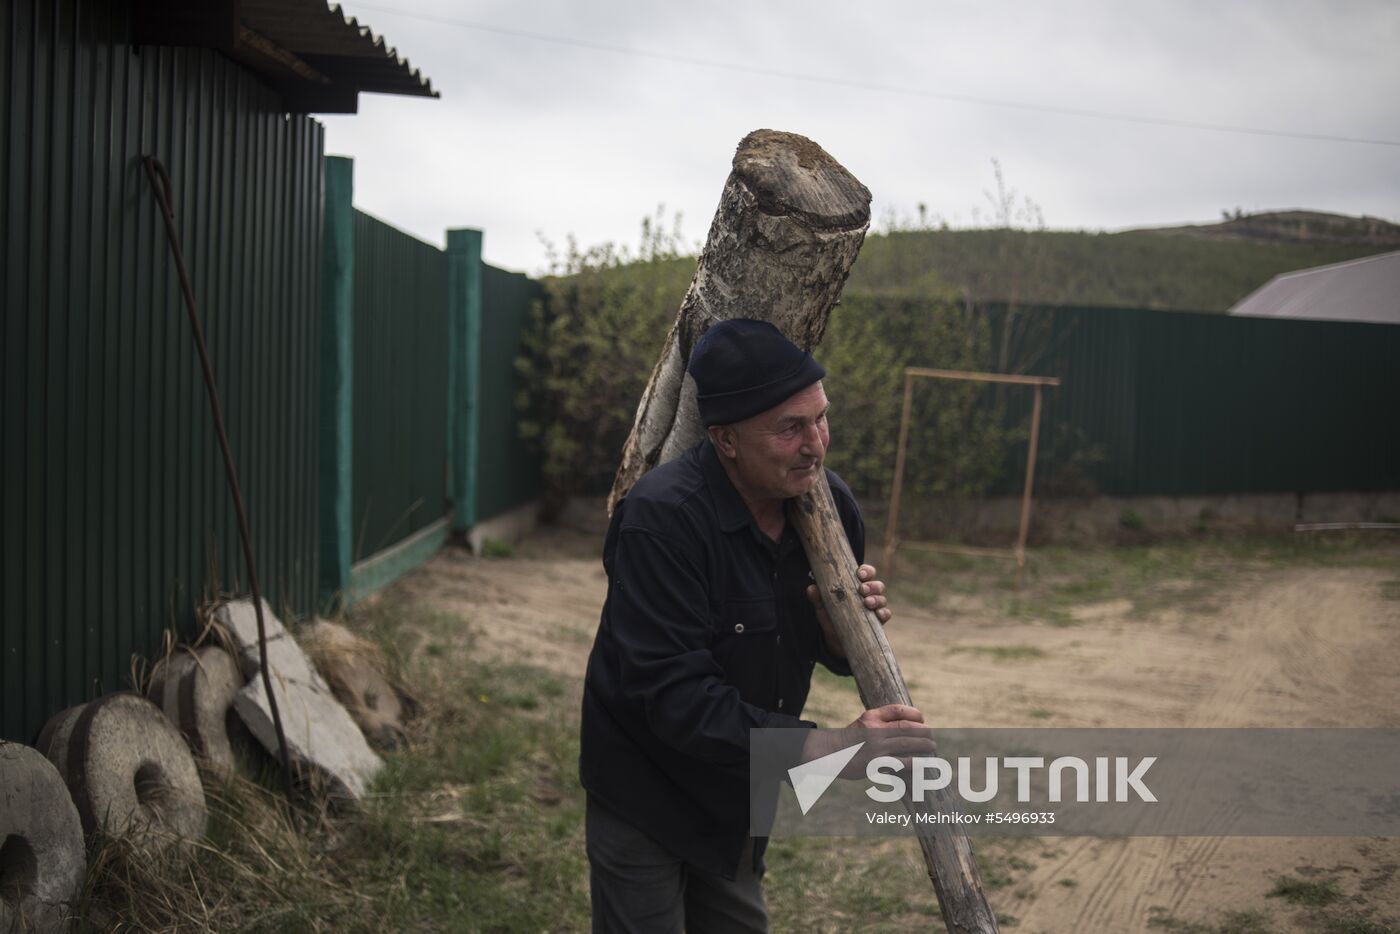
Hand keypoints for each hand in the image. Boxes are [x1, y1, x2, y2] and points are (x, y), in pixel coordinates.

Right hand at [801, 704, 935, 777]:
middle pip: (907, 726)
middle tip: (931, 735)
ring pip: (907, 742)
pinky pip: (902, 761)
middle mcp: (874, 729)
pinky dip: (916, 762)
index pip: (898, 710)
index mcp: (871, 716)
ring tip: (932, 746)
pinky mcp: (876, 763)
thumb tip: (906, 725)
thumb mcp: (862, 722)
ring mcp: (876, 746)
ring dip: (924, 745)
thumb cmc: (849, 740)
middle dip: (924, 731)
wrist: (829, 754)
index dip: (915, 713)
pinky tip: (925, 763)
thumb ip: (881, 722)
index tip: (922, 719)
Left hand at [805, 564, 891, 656]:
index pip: (866, 574)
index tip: (860, 574)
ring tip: (867, 603)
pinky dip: (883, 613)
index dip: (866, 571)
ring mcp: (874, 608)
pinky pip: (885, 615)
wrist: (834, 641)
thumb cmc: (831, 617)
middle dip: (872, 585)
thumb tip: (811, 588)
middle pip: (878, 585)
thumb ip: (817, 598)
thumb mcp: (822, 608)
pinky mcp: (877, 622)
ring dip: (877, 599)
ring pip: (882, 599)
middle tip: (862, 589)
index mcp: (856, 586)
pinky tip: (878, 614)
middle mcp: (868, 595)